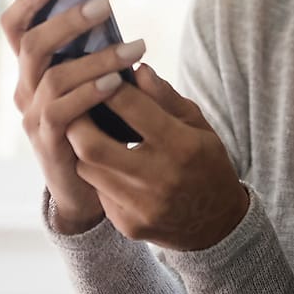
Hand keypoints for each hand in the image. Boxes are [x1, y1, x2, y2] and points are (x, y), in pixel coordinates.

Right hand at [0, 0, 145, 234]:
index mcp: (32, 70)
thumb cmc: (97, 125)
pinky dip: (91, 93)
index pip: (16, 29)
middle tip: (105, 4)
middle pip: (33, 45)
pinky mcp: (48, 143)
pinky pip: (63, 112)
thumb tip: (106, 10)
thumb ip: (92, 53)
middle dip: (69, 20)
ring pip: (54, 76)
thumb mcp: (92, 83)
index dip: (28, 1)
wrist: (90, 187)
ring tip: (135, 47)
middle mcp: (25, 89)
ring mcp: (33, 117)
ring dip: (96, 58)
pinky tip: (118, 82)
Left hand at [67, 63, 249, 250]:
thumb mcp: (197, 124)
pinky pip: (97, 192)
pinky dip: (97, 173)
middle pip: (91, 144)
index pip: (131, 107)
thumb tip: (137, 69)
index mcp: (181, 145)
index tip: (101, 75)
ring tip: (88, 131)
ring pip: (87, 168)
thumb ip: (165, 97)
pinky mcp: (128, 225)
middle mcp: (159, 178)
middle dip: (77, 119)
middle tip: (77, 104)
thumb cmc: (207, 163)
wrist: (217, 223)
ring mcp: (141, 206)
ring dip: (83, 147)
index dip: (109, 86)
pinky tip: (106, 163)